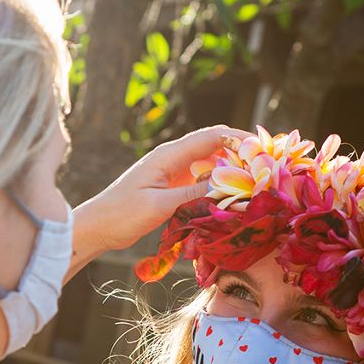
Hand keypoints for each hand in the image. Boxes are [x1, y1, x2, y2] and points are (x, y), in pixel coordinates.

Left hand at [72, 125, 252, 258]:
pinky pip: (201, 179)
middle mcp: (172, 158)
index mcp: (168, 155)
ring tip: (254, 181)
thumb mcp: (160, 205)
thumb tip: (227, 184)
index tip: (263, 149)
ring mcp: (173, 172)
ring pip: (210, 163)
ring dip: (231, 169)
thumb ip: (193, 194)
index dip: (239, 138)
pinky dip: (218, 183)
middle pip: (214, 146)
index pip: (211, 136)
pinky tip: (231, 195)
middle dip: (241, 152)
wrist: (97, 226)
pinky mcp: (172, 186)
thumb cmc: (122, 214)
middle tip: (266, 166)